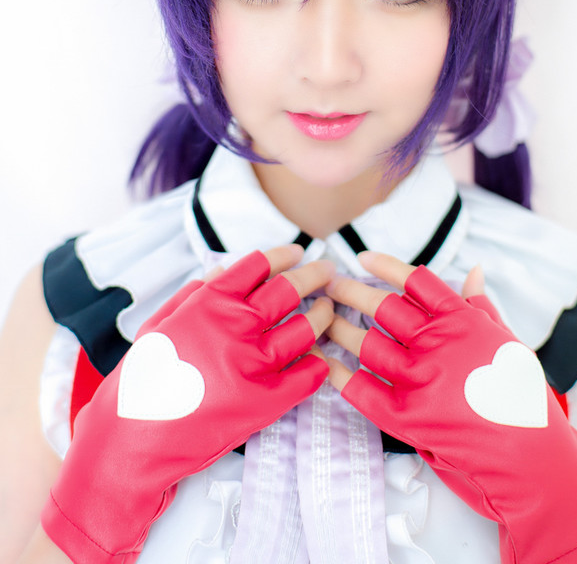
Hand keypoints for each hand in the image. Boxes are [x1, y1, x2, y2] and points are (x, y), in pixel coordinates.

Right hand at [42, 246, 333, 563]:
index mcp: (210, 301)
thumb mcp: (162, 321)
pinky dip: (318, 363)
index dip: (285, 255)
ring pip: (306, 328)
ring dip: (323, 315)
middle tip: (329, 272)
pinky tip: (320, 357)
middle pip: (291, 289)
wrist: (132, 439)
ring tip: (329, 310)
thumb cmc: (143, 378)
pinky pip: (308, 375)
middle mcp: (235, 326)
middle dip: (316, 275)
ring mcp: (253, 364)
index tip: (299, 252)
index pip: (260, 264)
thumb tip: (230, 267)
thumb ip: (198, 291)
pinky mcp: (265, 402)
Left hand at [326, 252, 576, 563]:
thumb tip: (474, 269)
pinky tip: (324, 362)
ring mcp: (420, 379)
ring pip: (367, 343)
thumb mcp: (508, 344)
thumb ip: (482, 307)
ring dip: (339, 329)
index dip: (385, 265)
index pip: (415, 281)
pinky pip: (361, 388)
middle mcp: (438, 343)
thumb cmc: (525, 401)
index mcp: (463, 320)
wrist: (533, 463)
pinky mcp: (406, 417)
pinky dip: (339, 373)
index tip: (362, 258)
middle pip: (382, 307)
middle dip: (350, 292)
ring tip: (322, 320)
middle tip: (329, 285)